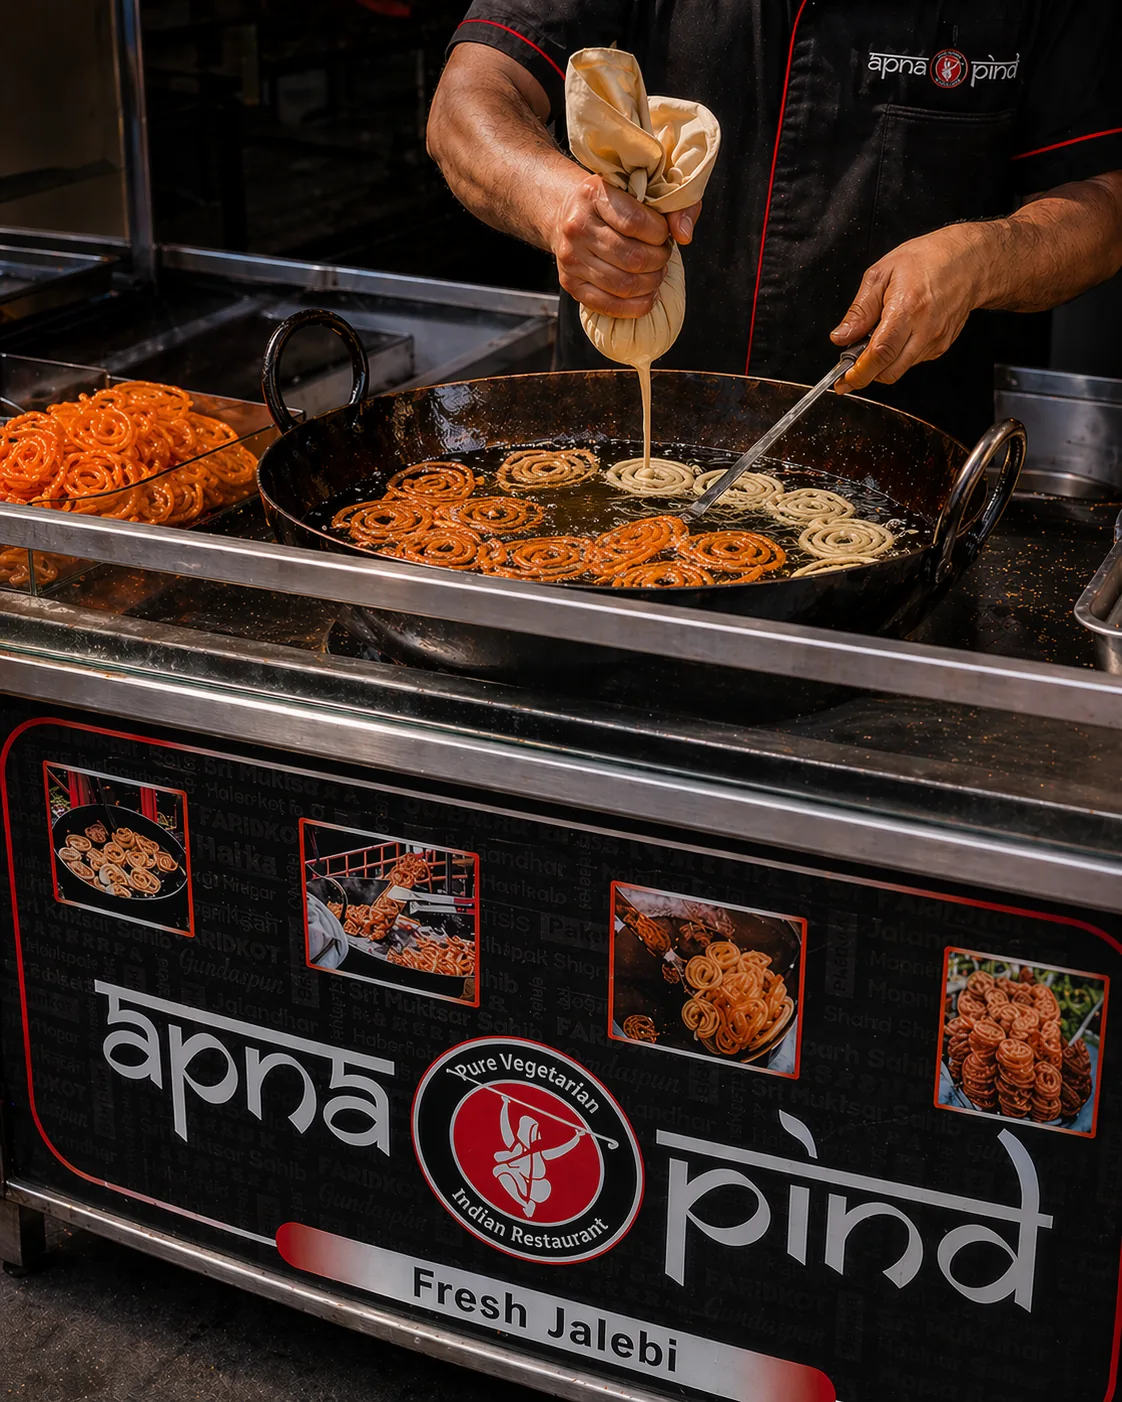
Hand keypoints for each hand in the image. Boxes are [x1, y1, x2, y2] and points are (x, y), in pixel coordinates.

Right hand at [552, 172, 701, 317]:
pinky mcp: (570, 283)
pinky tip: (648, 295)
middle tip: (663, 256)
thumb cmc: (612, 201)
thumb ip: (674, 204)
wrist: (567, 213)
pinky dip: (636, 306)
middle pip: (633, 258)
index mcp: (593, 194)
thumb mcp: (640, 188)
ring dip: (651, 283)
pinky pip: (609, 305)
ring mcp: (570, 258)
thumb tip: (684, 235)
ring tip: (656, 273)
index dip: (659, 234)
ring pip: (624, 284)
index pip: (635, 222)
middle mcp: (577, 226)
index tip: (663, 234)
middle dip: (659, 261)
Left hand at [830, 225, 987, 390]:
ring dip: (881, 365)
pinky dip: (897, 357)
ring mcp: (936, 341)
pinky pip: (912, 362)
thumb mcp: (881, 273)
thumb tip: (841, 336)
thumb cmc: (928, 260)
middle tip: (852, 362)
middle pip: (889, 372)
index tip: (843, 380)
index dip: (858, 372)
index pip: (880, 354)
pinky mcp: (941, 346)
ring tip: (877, 338)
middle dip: (866, 374)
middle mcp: (925, 330)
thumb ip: (859, 310)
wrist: (968, 261)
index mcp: (907, 309)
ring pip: (899, 370)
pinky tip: (897, 335)